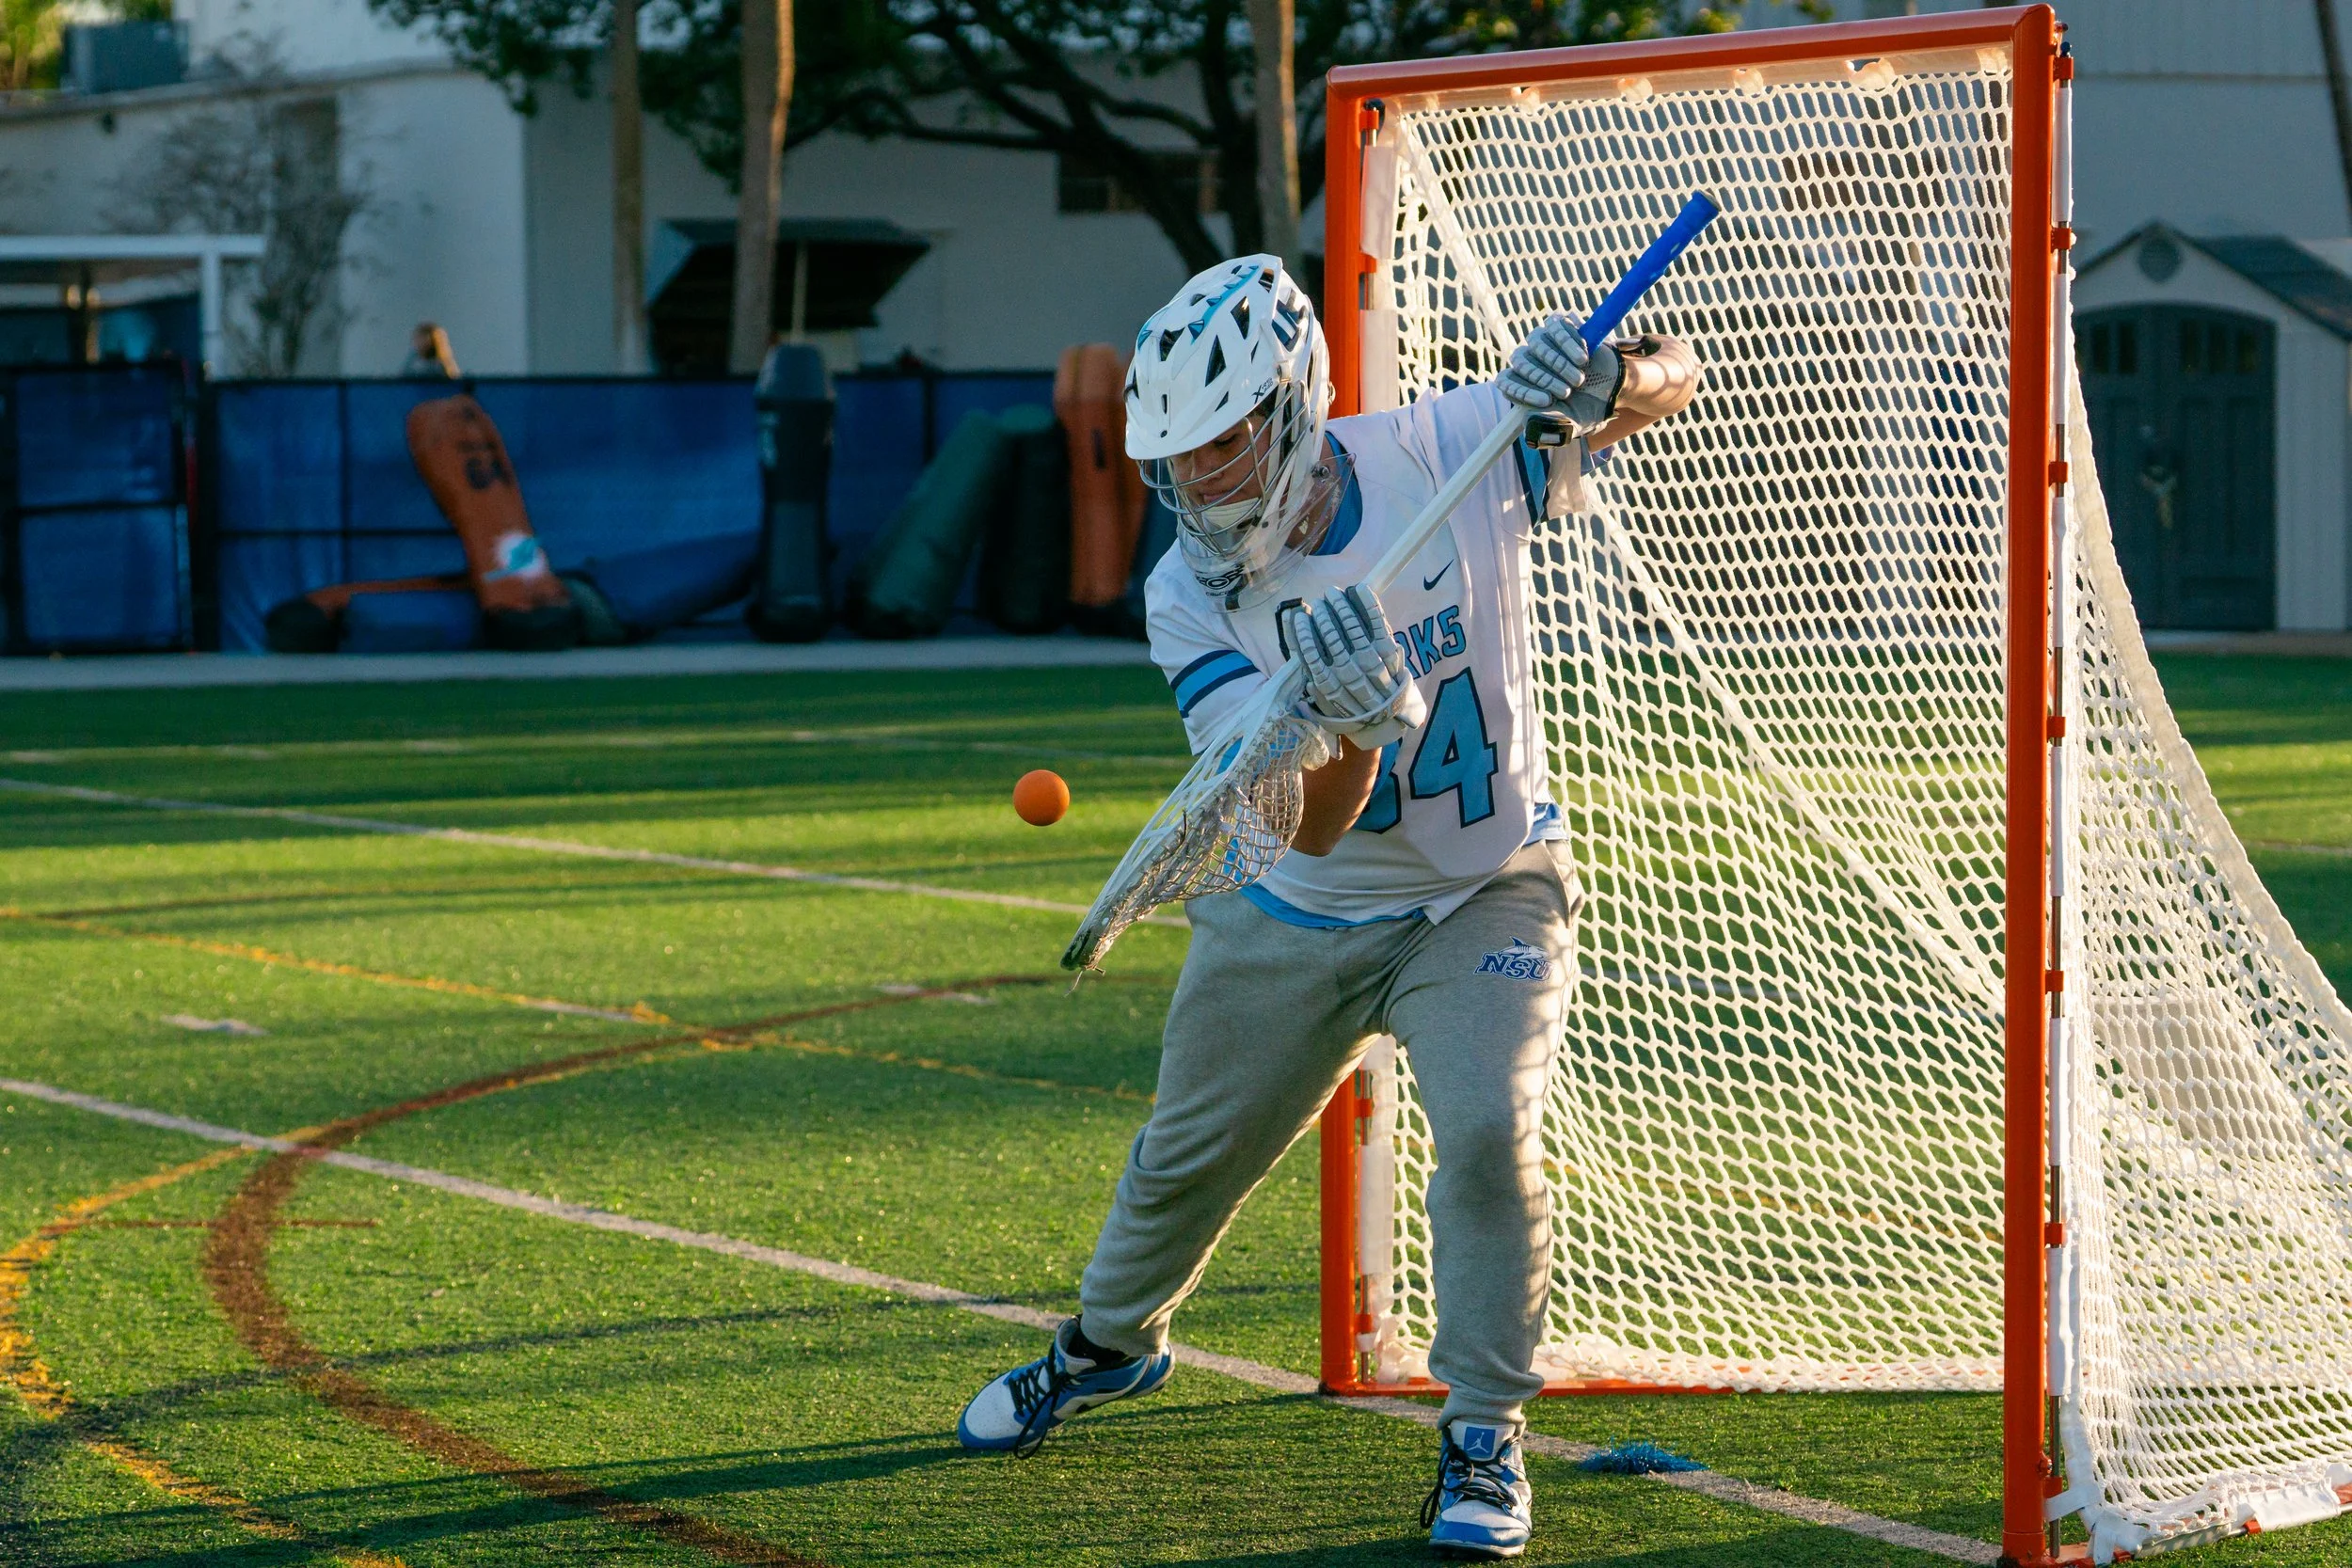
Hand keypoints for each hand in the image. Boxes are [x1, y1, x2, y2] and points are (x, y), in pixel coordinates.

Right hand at [1281, 586, 1426, 750]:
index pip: (1312, 655)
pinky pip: (1378, 624)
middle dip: (1323, 618)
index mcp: (1329, 685)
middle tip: (1317, 603)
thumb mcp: (1321, 691)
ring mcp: (1371, 662)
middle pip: (1332, 640)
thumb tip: (1293, 626)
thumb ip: (1306, 662)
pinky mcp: (1388, 651)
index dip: (1305, 634)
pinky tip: (1359, 589)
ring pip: (1353, 630)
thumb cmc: (1346, 702)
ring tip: (1331, 595)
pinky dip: (1368, 605)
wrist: (1385, 716)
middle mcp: (1349, 674)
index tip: (1300, 617)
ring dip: (1341, 608)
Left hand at [1498, 312, 1621, 430]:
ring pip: (1537, 341)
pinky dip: (1569, 342)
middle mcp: (1529, 360)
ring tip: (1579, 379)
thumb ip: (1546, 427)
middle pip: (1521, 359)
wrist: (1613, 388)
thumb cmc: (1584, 408)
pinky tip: (1584, 358)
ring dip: (1558, 362)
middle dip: (1544, 378)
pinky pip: (1556, 325)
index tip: (1547, 401)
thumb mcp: (1567, 425)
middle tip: (1567, 393)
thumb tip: (1529, 424)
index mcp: (1522, 383)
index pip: (1505, 380)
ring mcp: (1544, 340)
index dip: (1522, 391)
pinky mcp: (1562, 326)